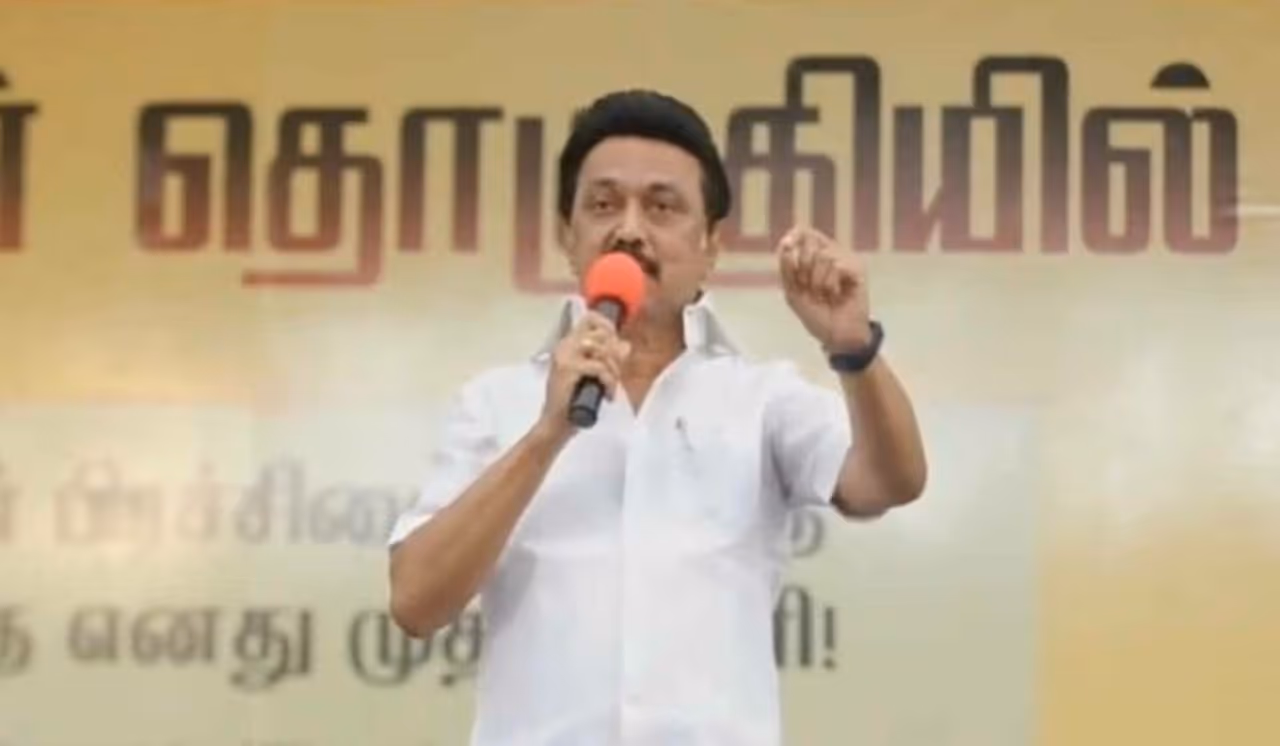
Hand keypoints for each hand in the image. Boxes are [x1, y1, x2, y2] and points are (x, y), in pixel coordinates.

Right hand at [535, 311, 631, 438]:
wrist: (556, 423)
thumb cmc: (573, 401)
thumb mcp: (594, 376)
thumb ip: (608, 359)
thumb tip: (625, 345)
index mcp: (568, 344)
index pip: (590, 318)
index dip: (608, 327)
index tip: (616, 345)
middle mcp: (565, 345)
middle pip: (600, 333)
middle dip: (615, 353)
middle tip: (615, 372)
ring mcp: (565, 356)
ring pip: (601, 348)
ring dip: (613, 369)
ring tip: (611, 385)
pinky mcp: (568, 369)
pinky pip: (599, 367)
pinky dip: (609, 381)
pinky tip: (608, 394)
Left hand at [777, 226, 872, 352]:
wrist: (835, 335)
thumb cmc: (816, 315)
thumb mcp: (793, 292)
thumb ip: (787, 269)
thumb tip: (786, 246)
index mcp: (815, 257)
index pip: (806, 233)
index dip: (795, 235)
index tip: (786, 245)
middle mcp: (832, 254)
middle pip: (811, 242)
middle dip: (803, 268)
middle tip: (809, 288)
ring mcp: (846, 260)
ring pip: (824, 255)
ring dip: (816, 280)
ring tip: (824, 295)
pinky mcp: (858, 269)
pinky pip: (837, 265)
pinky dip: (830, 283)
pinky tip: (836, 295)